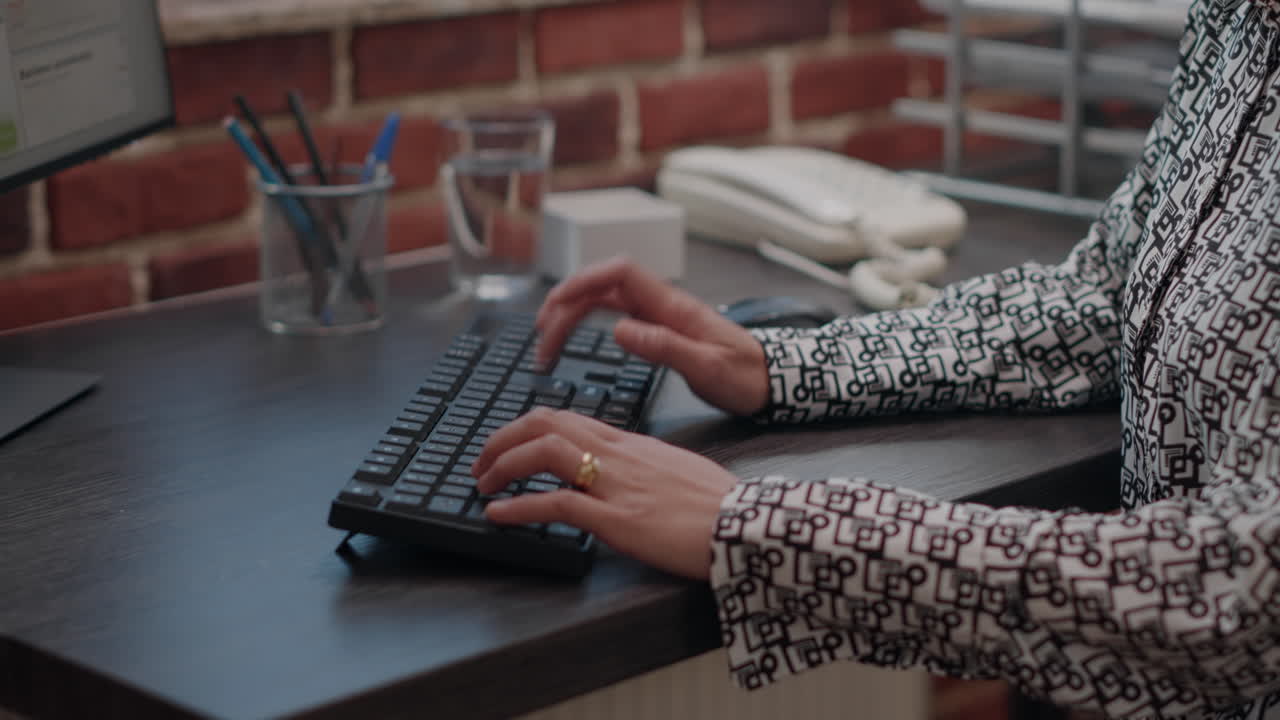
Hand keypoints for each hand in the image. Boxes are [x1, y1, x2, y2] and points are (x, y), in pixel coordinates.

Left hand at [473, 408, 738, 580]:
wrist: (745, 524)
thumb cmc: (717, 503)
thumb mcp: (673, 470)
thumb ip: (640, 466)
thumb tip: (617, 474)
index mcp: (630, 443)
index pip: (566, 418)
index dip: (526, 428)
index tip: (506, 445)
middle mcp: (618, 454)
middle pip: (545, 423)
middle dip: (502, 439)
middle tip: (481, 463)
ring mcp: (616, 484)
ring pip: (544, 451)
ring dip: (503, 465)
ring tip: (482, 484)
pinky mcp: (618, 519)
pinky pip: (557, 504)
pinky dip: (519, 507)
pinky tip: (498, 514)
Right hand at [535, 258, 769, 416]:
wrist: (772, 382)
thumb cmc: (746, 376)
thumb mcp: (707, 368)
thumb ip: (664, 347)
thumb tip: (618, 330)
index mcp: (672, 305)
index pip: (619, 274)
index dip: (583, 281)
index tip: (556, 307)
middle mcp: (662, 304)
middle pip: (602, 286)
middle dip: (566, 305)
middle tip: (542, 340)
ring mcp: (659, 315)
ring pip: (603, 301)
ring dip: (571, 315)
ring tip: (547, 344)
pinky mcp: (658, 330)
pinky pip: (613, 315)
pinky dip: (587, 324)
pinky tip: (574, 339)